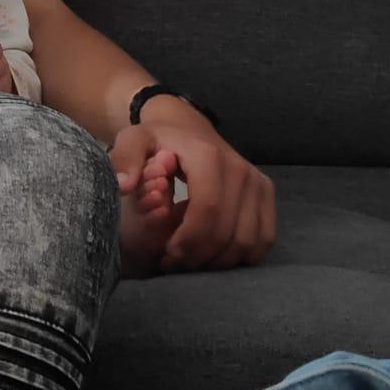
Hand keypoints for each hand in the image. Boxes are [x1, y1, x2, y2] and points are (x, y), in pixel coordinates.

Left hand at [107, 112, 275, 271]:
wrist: (187, 127)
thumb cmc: (158, 140)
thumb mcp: (133, 140)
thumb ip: (124, 159)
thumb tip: (124, 185)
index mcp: (208, 157)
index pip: (208, 210)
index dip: (189, 240)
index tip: (168, 253)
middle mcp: (239, 169)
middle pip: (228, 231)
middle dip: (200, 256)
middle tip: (175, 262)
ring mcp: (257, 181)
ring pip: (249, 240)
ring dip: (220, 260)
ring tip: (192, 259)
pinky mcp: (266, 193)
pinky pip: (265, 237)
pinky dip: (242, 254)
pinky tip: (216, 252)